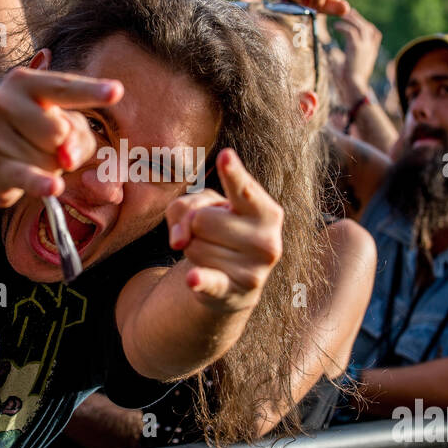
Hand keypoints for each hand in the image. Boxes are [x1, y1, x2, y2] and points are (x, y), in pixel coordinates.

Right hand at [0, 50, 121, 206]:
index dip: (91, 91)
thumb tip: (67, 157)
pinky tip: (53, 187)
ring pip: (48, 158)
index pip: (64, 87)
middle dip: (61, 146)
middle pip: (59, 130)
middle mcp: (2, 99)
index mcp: (24, 81)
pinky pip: (26, 175)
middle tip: (42, 144)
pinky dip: (41, 183)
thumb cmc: (30, 136)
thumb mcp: (62, 127)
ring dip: (48, 166)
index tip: (117, 91)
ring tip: (28, 159)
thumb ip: (78, 135)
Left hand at [164, 148, 283, 311]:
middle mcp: (267, 240)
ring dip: (194, 250)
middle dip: (196, 226)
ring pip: (194, 246)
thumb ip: (185, 209)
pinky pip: (210, 282)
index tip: (224, 154)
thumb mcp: (204, 208)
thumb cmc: (220, 232)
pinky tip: (192, 279)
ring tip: (214, 255)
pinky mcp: (233, 292)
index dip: (232, 173)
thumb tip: (179, 240)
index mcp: (267, 212)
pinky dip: (200, 281)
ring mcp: (253, 269)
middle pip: (202, 220)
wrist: (234, 284)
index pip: (243, 190)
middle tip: (213, 236)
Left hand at [329, 7, 381, 101]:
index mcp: (371, 53)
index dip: (366, 25)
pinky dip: (344, 27)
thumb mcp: (345, 66)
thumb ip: (340, 58)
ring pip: (360, 26)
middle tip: (348, 12)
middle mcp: (370, 48)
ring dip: (351, 19)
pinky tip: (336, 26)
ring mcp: (365, 47)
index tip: (356, 19)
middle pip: (368, 27)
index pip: (375, 34)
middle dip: (358, 18)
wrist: (353, 88)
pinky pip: (351, 31)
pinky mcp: (356, 47)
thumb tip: (331, 54)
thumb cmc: (347, 82)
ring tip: (341, 16)